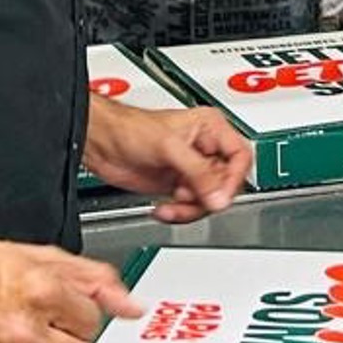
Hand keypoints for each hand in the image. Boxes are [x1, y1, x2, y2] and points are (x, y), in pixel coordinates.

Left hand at [83, 98, 250, 225]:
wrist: (102, 144)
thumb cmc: (130, 130)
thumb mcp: (170, 148)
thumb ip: (198, 173)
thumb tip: (219, 198)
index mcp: (210, 129)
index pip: (240, 157)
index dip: (233, 179)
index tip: (219, 196)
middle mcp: (204, 150)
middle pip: (226, 183)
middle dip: (206, 196)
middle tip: (186, 196)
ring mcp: (191, 169)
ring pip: (210, 199)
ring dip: (190, 208)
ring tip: (172, 202)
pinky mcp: (177, 186)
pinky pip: (191, 207)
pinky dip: (179, 213)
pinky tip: (164, 207)